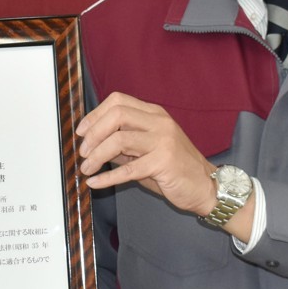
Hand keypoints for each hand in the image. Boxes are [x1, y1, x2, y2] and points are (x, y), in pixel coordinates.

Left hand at [76, 91, 214, 215]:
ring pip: (119, 139)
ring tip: (86, 168)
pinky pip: (128, 169)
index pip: (118, 101)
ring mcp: (163, 141)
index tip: (81, 132)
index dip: (95, 115)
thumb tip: (92, 145)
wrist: (206, 187)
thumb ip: (122, 145)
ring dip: (96, 155)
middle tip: (83, 151)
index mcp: (154, 114)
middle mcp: (159, 123)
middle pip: (117, 114)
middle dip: (94, 133)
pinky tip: (95, 183)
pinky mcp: (164, 163)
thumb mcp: (146, 151)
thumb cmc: (174, 169)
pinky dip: (107, 177)